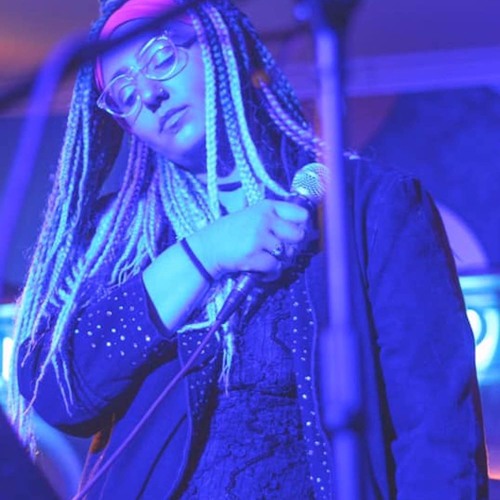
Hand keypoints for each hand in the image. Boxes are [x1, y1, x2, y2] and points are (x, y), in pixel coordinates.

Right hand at [187, 199, 308, 279]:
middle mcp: (264, 219)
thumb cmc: (231, 233)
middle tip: (280, 250)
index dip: (301, 227)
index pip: (300, 214)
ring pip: (287, 254)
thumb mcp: (252, 215)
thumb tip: (303, 231)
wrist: (207, 248)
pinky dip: (270, 273)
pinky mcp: (254, 256)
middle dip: (292, 246)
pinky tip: (261, 269)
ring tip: (266, 259)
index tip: (293, 234)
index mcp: (266, 207)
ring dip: (280, 261)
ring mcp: (259, 238)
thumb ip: (274, 219)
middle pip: (298, 235)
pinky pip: (275, 268)